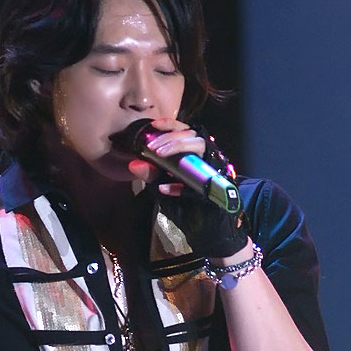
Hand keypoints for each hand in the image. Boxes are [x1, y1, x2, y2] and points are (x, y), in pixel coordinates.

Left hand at [127, 119, 247, 258]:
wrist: (206, 226)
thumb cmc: (187, 201)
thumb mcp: (164, 185)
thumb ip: (152, 174)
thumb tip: (133, 164)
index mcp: (194, 152)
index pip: (184, 130)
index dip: (170, 124)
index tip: (153, 125)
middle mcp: (207, 155)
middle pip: (192, 135)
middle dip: (170, 138)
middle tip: (152, 147)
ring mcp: (214, 168)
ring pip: (200, 146)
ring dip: (178, 148)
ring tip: (158, 155)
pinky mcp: (217, 185)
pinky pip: (200, 180)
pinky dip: (180, 186)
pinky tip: (165, 188)